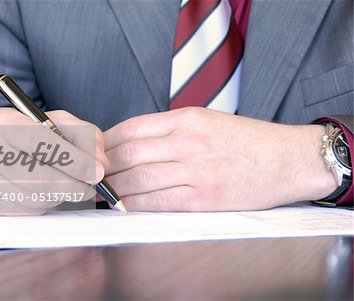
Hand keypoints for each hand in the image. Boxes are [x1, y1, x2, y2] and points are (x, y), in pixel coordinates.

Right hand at [0, 108, 107, 214]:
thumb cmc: (31, 137)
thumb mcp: (57, 124)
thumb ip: (84, 136)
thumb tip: (100, 163)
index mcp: (4, 123)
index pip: (42, 143)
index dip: (75, 161)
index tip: (98, 173)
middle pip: (40, 177)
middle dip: (74, 185)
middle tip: (92, 187)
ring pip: (36, 198)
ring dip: (61, 196)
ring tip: (66, 185)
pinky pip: (27, 211)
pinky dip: (44, 204)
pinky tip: (44, 192)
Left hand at [104, 108, 336, 210]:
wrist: (288, 159)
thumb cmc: (250, 140)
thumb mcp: (208, 120)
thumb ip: (172, 130)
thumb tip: (135, 145)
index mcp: (187, 118)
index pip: (132, 128)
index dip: (107, 142)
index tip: (98, 152)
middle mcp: (188, 141)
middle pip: (128, 154)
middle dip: (105, 167)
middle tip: (95, 176)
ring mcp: (196, 170)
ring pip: (139, 179)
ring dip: (115, 188)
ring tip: (105, 193)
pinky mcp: (205, 197)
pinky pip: (158, 202)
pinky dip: (135, 205)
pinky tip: (125, 206)